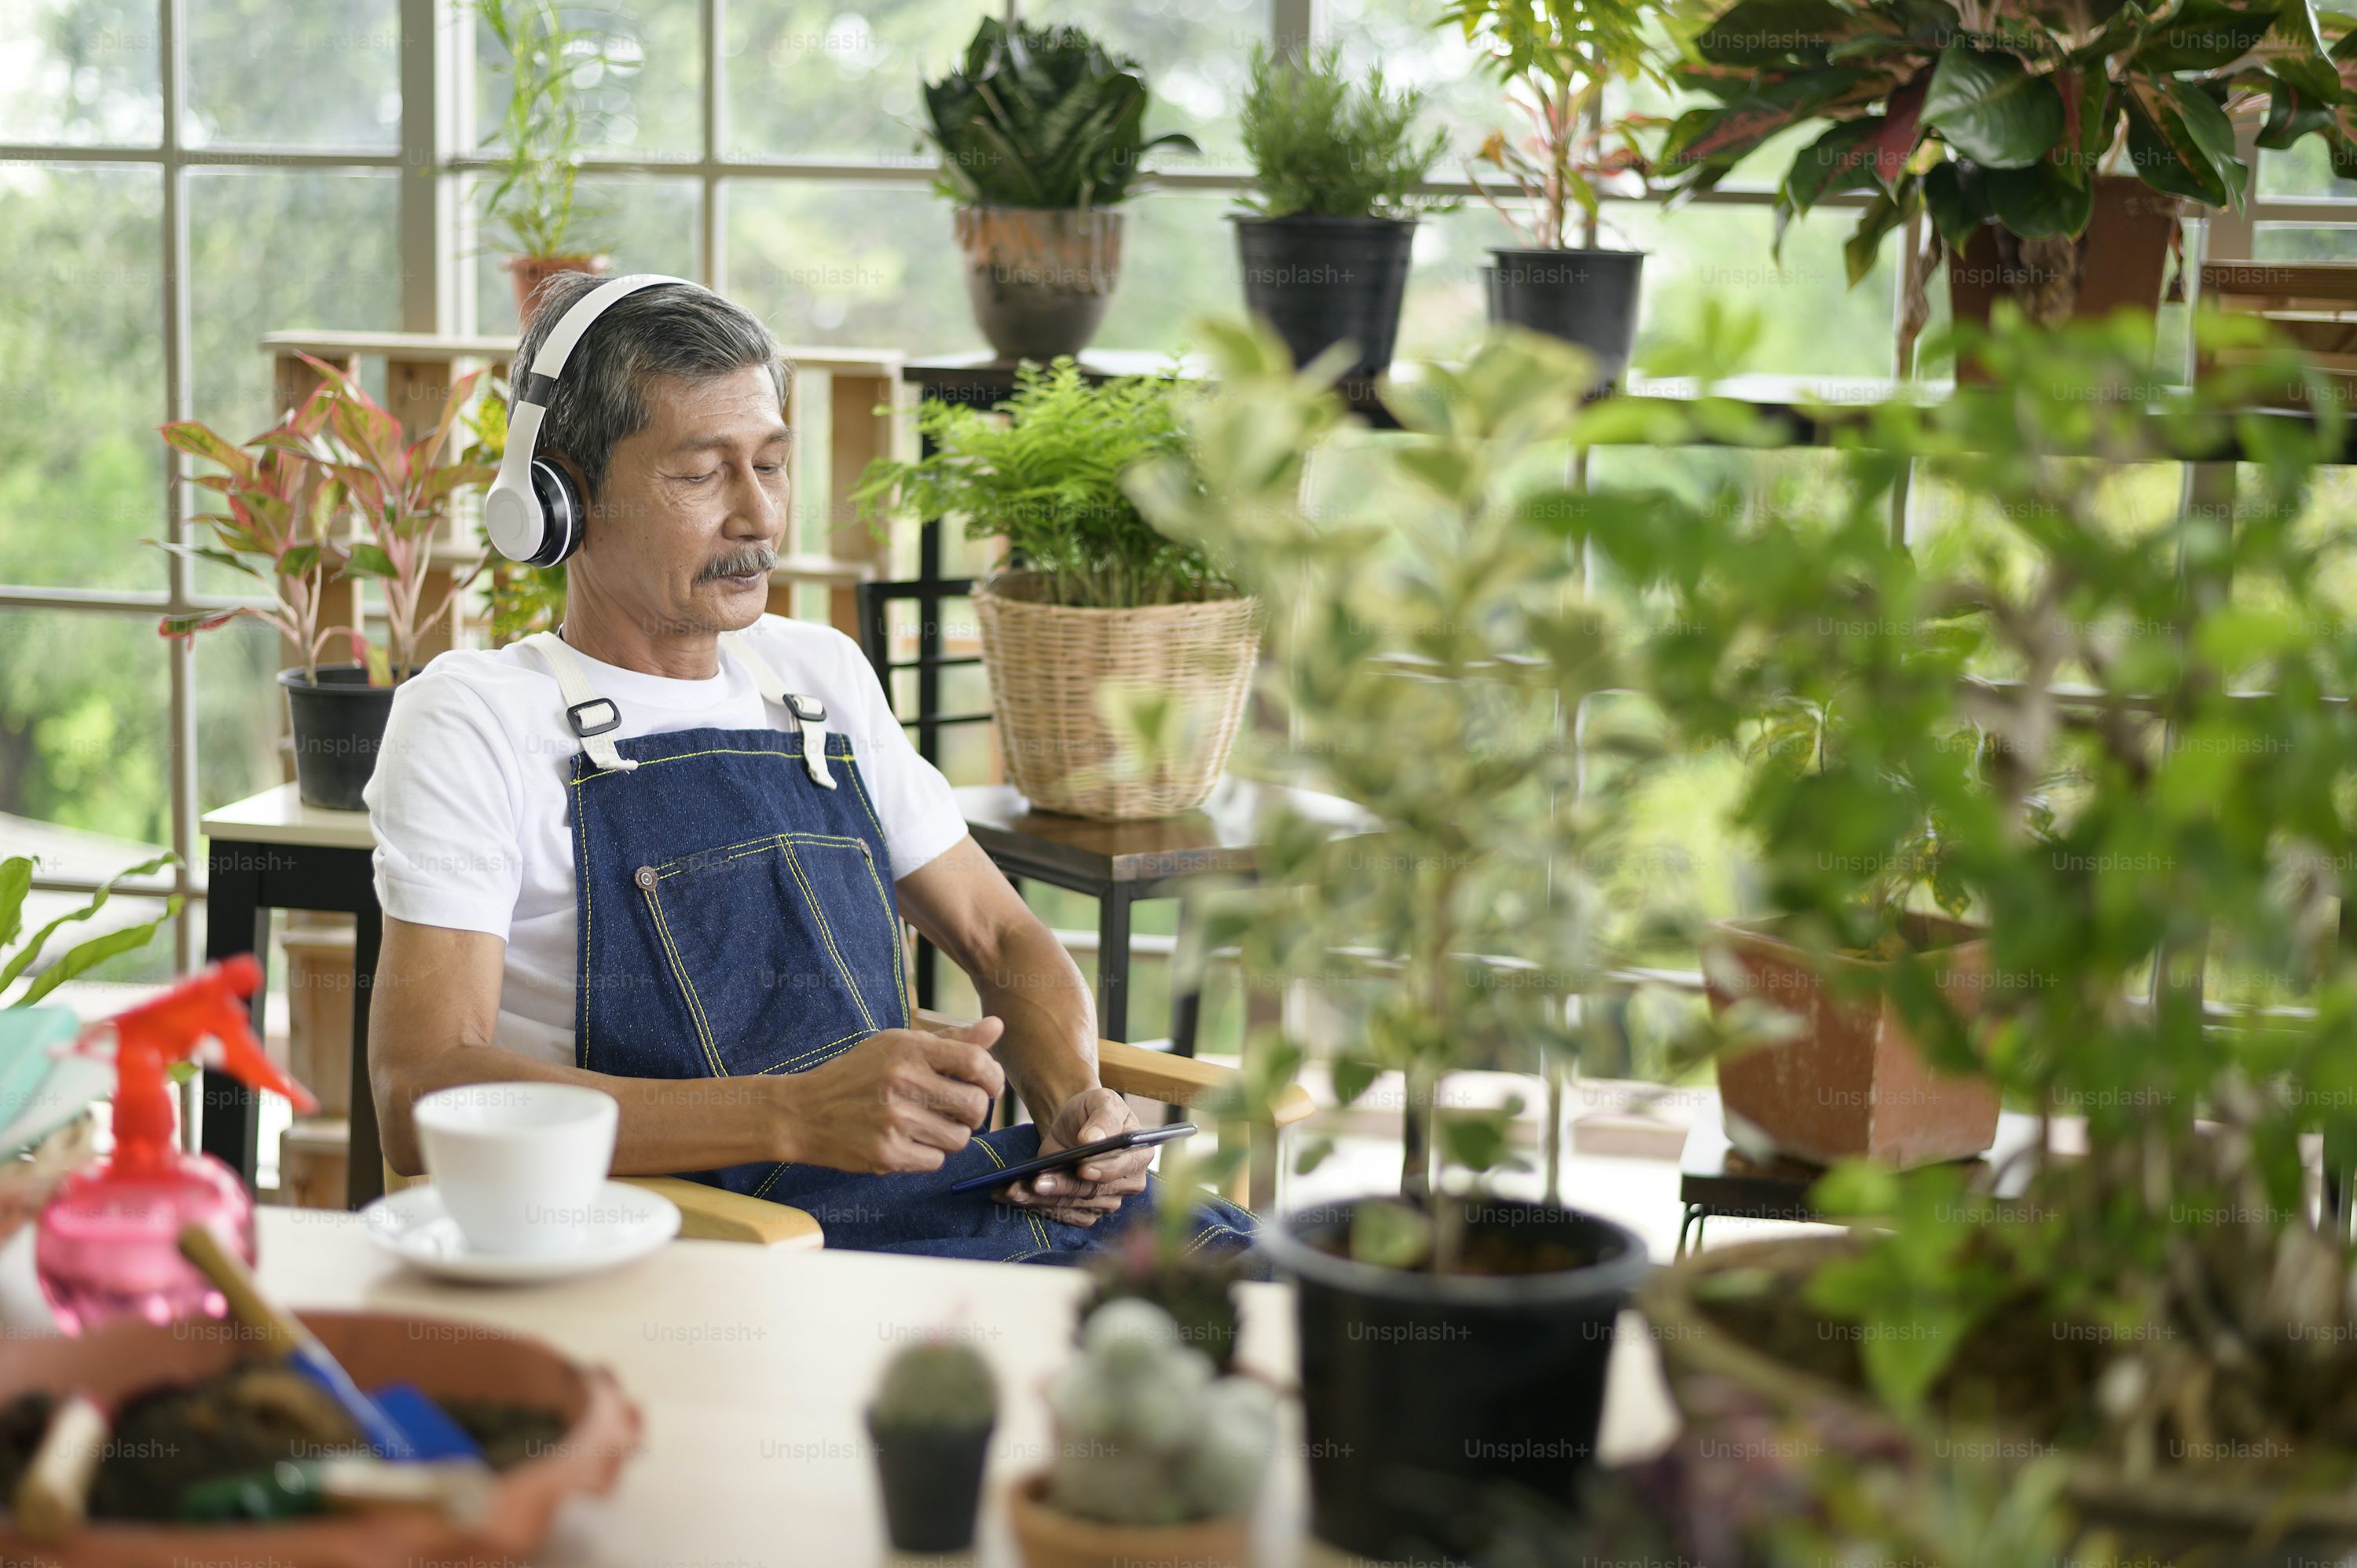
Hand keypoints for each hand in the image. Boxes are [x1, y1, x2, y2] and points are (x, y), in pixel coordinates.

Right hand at [775, 1019, 1004, 1173]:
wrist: (803, 1112)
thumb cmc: (858, 1075)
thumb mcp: (898, 1045)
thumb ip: (951, 1040)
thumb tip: (998, 1026)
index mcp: (909, 1049)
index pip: (977, 1062)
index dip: (993, 1077)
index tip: (988, 1085)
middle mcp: (903, 1082)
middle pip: (975, 1106)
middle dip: (974, 1112)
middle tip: (957, 1110)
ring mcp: (895, 1120)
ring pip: (959, 1138)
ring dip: (950, 1135)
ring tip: (925, 1125)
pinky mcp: (887, 1154)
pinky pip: (935, 1161)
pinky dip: (928, 1155)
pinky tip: (907, 1141)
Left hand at [997, 1087, 1150, 1226]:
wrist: (1073, 1124)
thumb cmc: (1092, 1110)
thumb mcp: (1101, 1101)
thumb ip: (1103, 1118)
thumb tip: (1093, 1139)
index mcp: (1139, 1154)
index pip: (1124, 1167)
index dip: (1104, 1169)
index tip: (1083, 1168)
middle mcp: (1127, 1183)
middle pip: (1093, 1191)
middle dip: (1063, 1187)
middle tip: (1037, 1182)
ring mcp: (1105, 1201)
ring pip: (1072, 1205)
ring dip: (1042, 1199)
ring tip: (1015, 1189)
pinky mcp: (1083, 1211)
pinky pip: (1060, 1213)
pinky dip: (1035, 1206)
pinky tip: (1013, 1194)